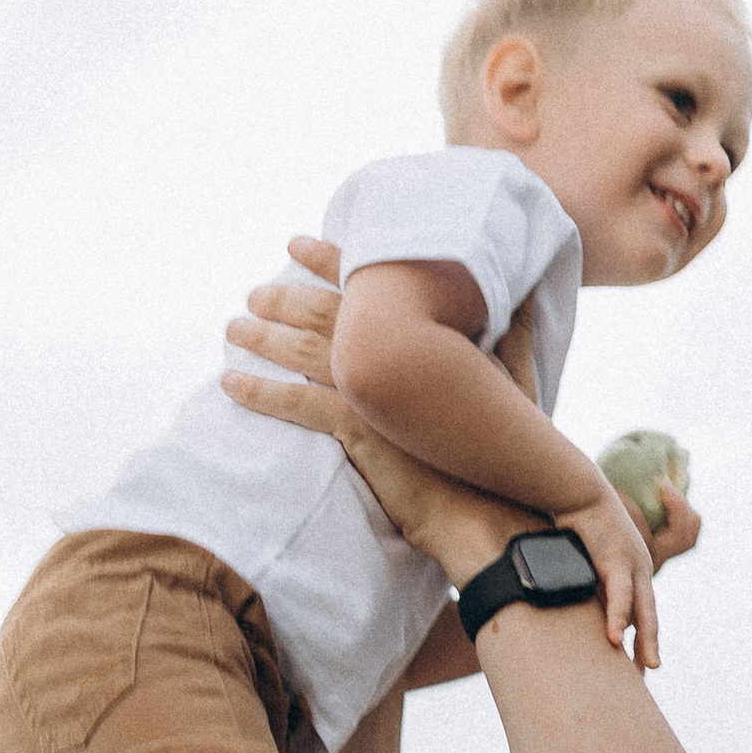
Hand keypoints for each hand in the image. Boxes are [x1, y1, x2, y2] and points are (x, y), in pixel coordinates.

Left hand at [224, 241, 526, 590]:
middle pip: (326, 311)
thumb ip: (514, 339)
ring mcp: (376, 386)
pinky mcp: (358, 427)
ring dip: (263, 337)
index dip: (331, 261)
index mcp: (431, 331)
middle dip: (285, 297)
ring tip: (233, 328)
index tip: (298, 243)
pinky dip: (260, 392)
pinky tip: (229, 383)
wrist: (497, 509)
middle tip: (254, 292)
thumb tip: (522, 303)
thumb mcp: (515, 386)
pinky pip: (295, 403)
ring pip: (304, 350)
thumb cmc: (509, 452)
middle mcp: (399, 348)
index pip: (370, 284)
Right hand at [555, 473, 660, 666]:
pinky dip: (619, 616)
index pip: (640, 610)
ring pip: (643, 609)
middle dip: (649, 646)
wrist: (576, 489)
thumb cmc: (574, 521)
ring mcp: (632, 563)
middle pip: (648, 615)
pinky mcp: (617, 558)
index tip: (636, 664)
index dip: (640, 637)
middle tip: (649, 673)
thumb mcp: (582, 559)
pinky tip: (616, 638)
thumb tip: (568, 604)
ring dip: (646, 639)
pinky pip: (620, 594)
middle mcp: (638, 568)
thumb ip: (584, 583)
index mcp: (631, 570)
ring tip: (647, 665)